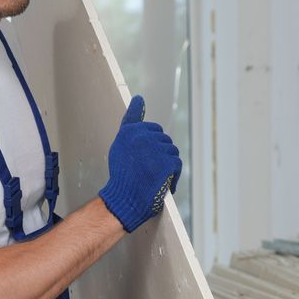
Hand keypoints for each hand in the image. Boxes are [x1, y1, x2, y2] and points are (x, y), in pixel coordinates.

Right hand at [98, 95, 182, 232]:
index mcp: (130, 131)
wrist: (124, 200)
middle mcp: (142, 137)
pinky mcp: (166, 163)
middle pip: (165, 140)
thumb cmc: (123, 174)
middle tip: (147, 171)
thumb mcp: (121, 143)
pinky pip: (177, 164)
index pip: (153, 130)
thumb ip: (132, 120)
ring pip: (172, 152)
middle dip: (159, 155)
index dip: (151, 147)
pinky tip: (163, 184)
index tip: (142, 160)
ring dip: (167, 166)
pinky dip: (173, 177)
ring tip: (154, 177)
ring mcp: (155, 150)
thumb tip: (139, 98)